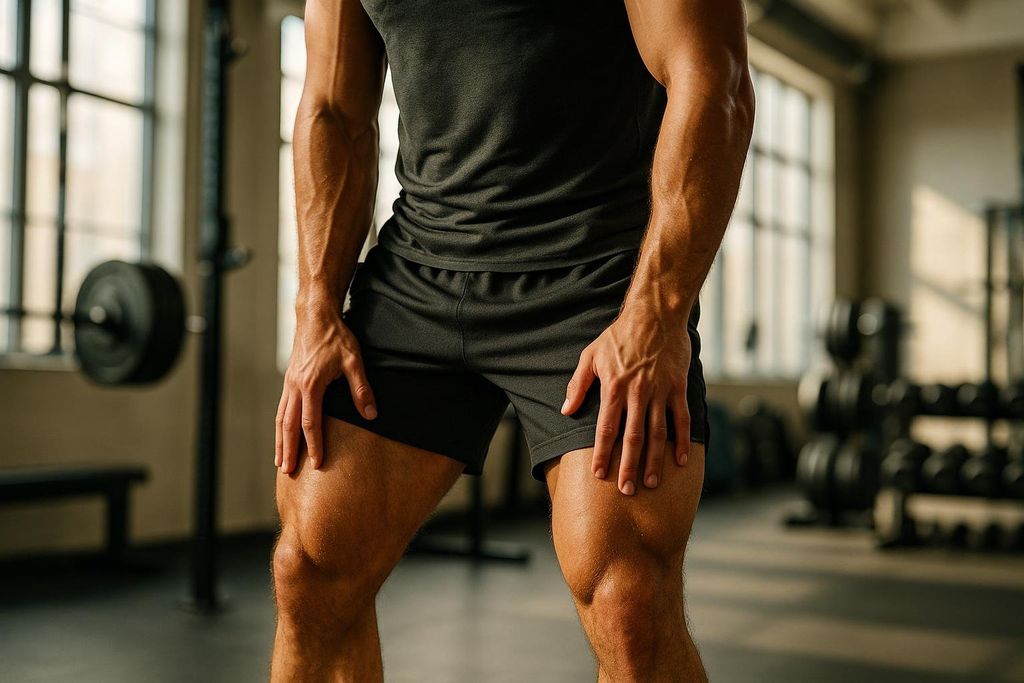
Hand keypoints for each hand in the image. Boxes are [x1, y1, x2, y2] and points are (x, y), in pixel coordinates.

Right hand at [275, 298, 376, 473]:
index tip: (317, 464)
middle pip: (288, 426)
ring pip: (281, 418)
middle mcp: (295, 387)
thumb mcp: (353, 361)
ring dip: (280, 441)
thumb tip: (371, 414)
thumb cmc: (335, 337)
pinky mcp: (289, 380)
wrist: (315, 316)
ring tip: (280, 462)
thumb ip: (361, 388)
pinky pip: (281, 409)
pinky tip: (282, 436)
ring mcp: (289, 384)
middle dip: (289, 450)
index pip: (311, 423)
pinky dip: (280, 426)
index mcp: (311, 385)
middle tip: (287, 472)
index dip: (314, 445)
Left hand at [561, 309, 690, 494]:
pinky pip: (681, 418)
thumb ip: (578, 384)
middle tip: (627, 490)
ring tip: (650, 482)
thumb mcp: (590, 356)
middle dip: (628, 466)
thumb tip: (566, 410)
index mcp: (613, 387)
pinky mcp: (677, 387)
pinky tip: (680, 460)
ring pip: (657, 433)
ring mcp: (659, 391)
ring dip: (654, 460)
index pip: (606, 428)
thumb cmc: (618, 336)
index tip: (599, 473)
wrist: (654, 314)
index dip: (602, 452)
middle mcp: (636, 393)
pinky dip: (681, 440)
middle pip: (632, 437)